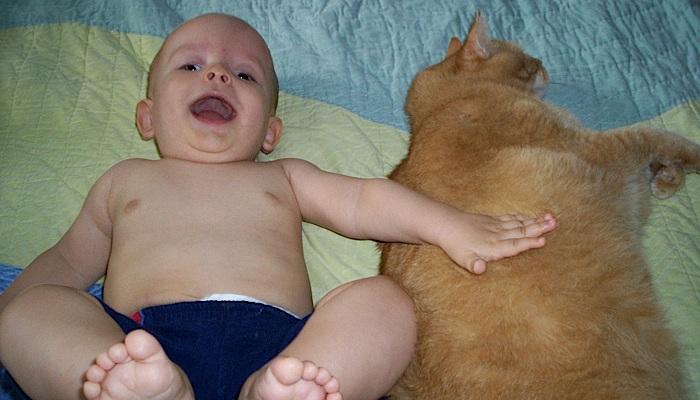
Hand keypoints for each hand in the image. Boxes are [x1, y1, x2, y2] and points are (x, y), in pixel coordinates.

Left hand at [438, 212, 555, 273]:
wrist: (445, 224)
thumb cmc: (454, 245)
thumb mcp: (461, 258)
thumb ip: (473, 264)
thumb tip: (481, 269)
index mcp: (493, 247)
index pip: (514, 245)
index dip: (528, 243)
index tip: (543, 240)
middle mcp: (497, 235)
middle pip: (521, 231)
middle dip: (539, 228)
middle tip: (555, 223)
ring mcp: (495, 226)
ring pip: (518, 223)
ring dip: (534, 221)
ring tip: (550, 217)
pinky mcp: (491, 220)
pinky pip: (510, 218)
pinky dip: (521, 217)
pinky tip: (530, 216)